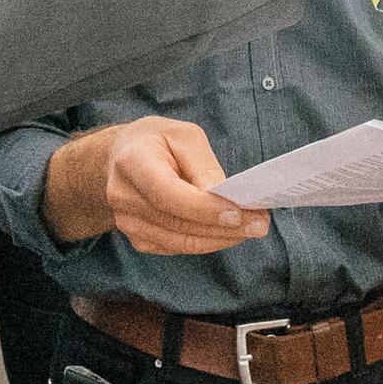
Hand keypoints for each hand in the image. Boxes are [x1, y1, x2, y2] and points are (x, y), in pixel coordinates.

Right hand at [48, 118, 268, 254]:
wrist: (121, 157)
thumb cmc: (158, 142)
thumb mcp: (184, 136)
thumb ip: (203, 166)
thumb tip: (224, 200)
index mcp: (132, 162)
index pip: (167, 194)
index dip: (203, 208)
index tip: (240, 213)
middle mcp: (123, 196)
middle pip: (177, 223)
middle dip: (223, 227)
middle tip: (261, 223)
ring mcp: (127, 222)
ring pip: (180, 242)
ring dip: (220, 239)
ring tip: (252, 228)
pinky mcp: (138, 238)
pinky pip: (177, 247)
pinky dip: (206, 243)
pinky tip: (228, 232)